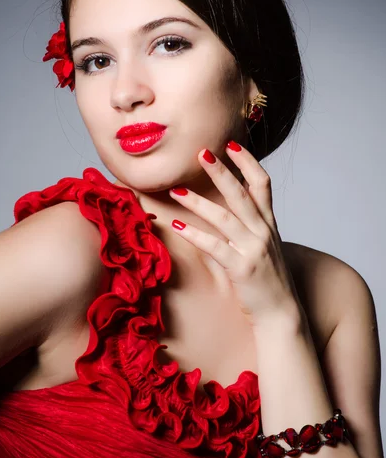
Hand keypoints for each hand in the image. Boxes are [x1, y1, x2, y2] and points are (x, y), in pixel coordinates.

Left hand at [169, 141, 303, 330]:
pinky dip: (193, 234)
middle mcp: (264, 231)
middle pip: (241, 194)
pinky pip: (214, 247)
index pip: (262, 183)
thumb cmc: (267, 278)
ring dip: (197, 202)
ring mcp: (254, 249)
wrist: (281, 313)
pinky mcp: (242, 268)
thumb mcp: (262, 245)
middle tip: (201, 152)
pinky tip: (176, 225)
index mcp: (269, 222)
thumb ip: (246, 225)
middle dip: (221, 171)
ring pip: (224, 218)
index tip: (230, 143)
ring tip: (176, 191)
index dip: (247, 161)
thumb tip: (219, 207)